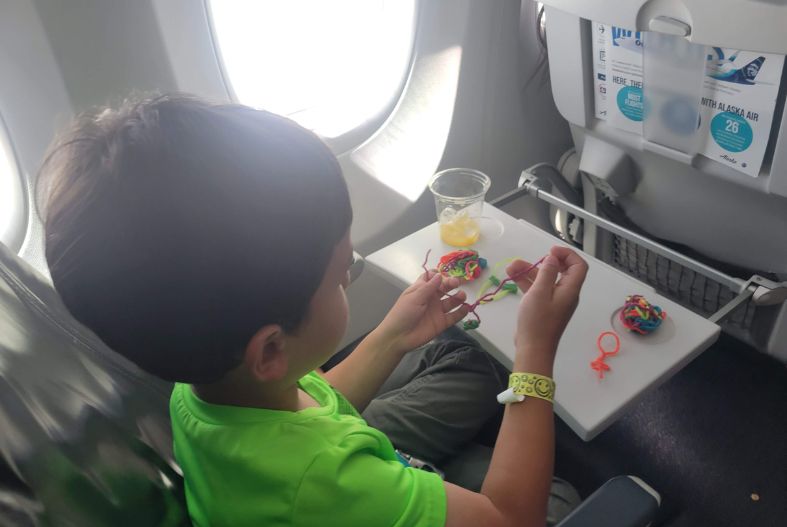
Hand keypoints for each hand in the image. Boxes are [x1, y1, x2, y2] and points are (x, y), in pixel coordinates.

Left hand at [375, 271, 469, 353]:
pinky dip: (461, 312)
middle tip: (456, 283)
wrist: (399, 337)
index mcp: (421, 289)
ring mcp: (437, 310)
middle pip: (444, 287)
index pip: (432, 277)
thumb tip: (440, 274)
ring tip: (462, 296)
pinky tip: (465, 308)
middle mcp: (431, 298)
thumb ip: (429, 287)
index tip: (444, 274)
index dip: (438, 275)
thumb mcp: (414, 297)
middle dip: (451, 283)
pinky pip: (454, 316)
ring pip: (451, 301)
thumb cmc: (403, 313)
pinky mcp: (442, 323)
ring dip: (458, 297)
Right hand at [506, 246, 587, 362]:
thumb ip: (547, 272)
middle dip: (544, 262)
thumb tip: (553, 258)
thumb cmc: (537, 321)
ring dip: (530, 271)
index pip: (578, 266)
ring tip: (511, 266)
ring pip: (545, 279)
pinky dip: (527, 282)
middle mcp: (565, 294)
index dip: (567, 255)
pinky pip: (538, 289)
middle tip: (531, 258)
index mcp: (570, 290)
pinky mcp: (543, 307)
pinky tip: (512, 276)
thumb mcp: (540, 293)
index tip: (550, 251)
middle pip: (561, 271)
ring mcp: (554, 301)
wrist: (532, 349)